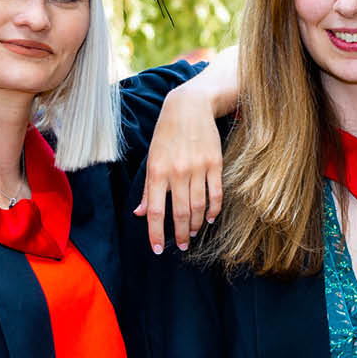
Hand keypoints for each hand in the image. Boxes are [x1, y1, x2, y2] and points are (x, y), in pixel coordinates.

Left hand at [135, 81, 223, 252]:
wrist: (189, 107)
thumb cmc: (166, 134)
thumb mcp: (152, 158)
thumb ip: (148, 188)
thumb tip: (140, 214)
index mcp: (158, 172)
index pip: (156, 211)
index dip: (155, 234)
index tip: (157, 250)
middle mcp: (178, 172)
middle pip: (181, 213)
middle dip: (181, 234)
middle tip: (182, 246)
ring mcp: (198, 168)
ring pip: (199, 206)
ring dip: (197, 224)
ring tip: (194, 233)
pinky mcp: (215, 163)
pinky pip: (216, 193)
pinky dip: (213, 209)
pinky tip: (210, 218)